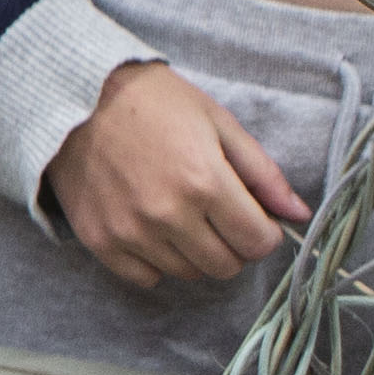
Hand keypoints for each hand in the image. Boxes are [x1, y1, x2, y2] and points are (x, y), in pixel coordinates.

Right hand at [44, 61, 309, 294]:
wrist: (74, 96)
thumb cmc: (152, 102)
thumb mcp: (217, 123)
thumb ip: (262, 173)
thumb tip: (300, 214)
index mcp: (205, 182)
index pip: (259, 243)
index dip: (264, 232)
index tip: (252, 216)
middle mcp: (169, 215)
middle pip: (226, 266)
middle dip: (232, 245)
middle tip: (217, 215)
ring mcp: (131, 232)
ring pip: (188, 273)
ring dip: (194, 252)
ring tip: (180, 214)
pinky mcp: (101, 241)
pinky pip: (146, 277)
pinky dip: (156, 260)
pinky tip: (151, 228)